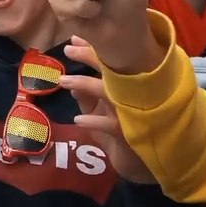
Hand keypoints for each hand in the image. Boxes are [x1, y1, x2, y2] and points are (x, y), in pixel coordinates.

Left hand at [60, 39, 155, 184]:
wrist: (141, 166)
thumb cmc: (121, 133)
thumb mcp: (100, 114)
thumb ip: (86, 99)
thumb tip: (71, 85)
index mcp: (128, 87)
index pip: (112, 62)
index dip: (93, 49)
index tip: (74, 40)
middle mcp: (135, 95)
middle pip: (114, 70)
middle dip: (91, 56)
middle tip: (69, 49)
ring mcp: (134, 113)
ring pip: (111, 93)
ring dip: (86, 85)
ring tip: (64, 81)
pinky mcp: (131, 133)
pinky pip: (111, 124)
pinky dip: (93, 121)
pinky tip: (78, 119)